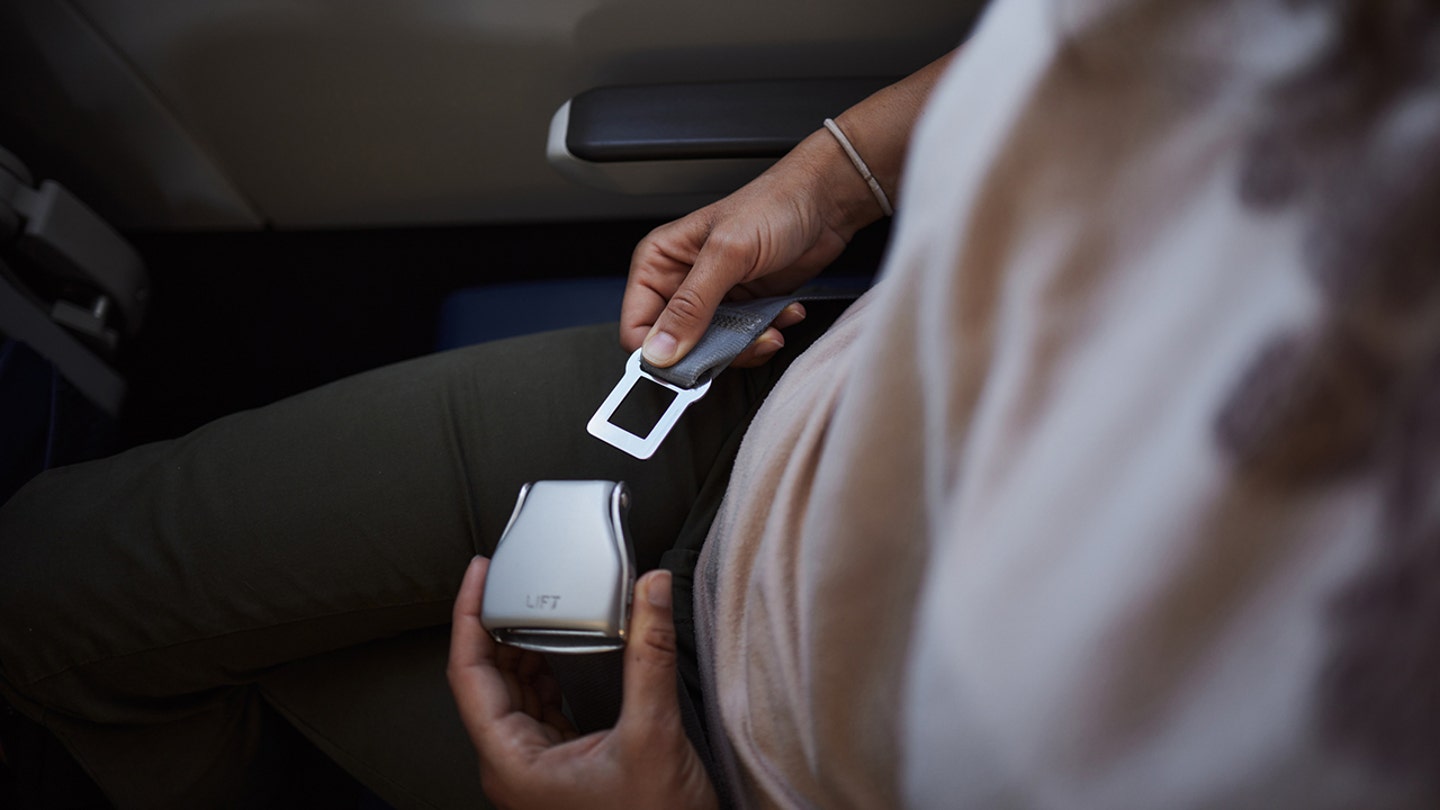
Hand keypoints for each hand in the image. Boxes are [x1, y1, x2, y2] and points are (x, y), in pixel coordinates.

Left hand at [448, 557, 718, 809]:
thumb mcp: (654, 733)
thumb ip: (650, 656)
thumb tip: (653, 592)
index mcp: (511, 763)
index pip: (468, 674)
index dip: (469, 616)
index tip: (478, 575)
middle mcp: (512, 768)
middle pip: (485, 681)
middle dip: (496, 626)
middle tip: (506, 578)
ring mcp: (533, 772)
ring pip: (511, 696)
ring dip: (521, 649)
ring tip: (534, 606)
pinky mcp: (559, 772)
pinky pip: (538, 712)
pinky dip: (545, 674)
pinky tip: (559, 652)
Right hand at [620, 129, 884, 368]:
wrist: (823, 203)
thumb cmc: (773, 206)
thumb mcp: (727, 255)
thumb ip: (691, 306)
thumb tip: (659, 350)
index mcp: (659, 262)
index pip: (637, 326)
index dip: (658, 352)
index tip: (689, 364)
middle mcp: (681, 283)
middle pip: (677, 346)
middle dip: (713, 352)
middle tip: (743, 342)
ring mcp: (713, 299)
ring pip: (713, 351)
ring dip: (746, 346)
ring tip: (770, 326)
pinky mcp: (743, 308)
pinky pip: (744, 343)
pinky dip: (766, 336)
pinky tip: (783, 313)